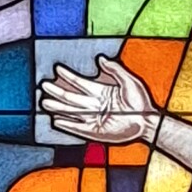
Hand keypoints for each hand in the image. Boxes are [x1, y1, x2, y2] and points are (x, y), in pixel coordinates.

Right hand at [37, 57, 158, 145]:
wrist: (147, 121)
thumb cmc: (141, 102)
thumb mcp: (128, 80)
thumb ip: (114, 69)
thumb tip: (100, 59)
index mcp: (102, 92)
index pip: (81, 83)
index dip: (69, 76)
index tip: (57, 70)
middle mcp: (96, 105)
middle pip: (72, 97)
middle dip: (58, 91)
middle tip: (44, 86)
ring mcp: (95, 119)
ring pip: (72, 112)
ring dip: (59, 107)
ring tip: (44, 102)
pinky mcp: (97, 132)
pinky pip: (78, 128)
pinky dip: (68, 125)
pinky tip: (57, 120)